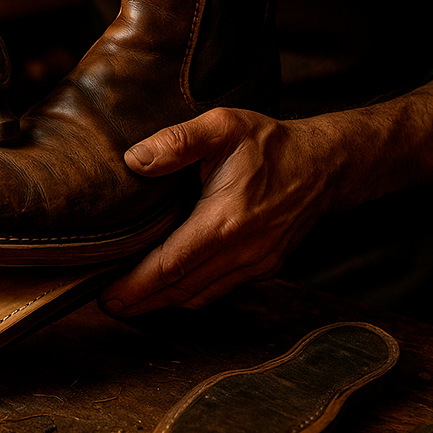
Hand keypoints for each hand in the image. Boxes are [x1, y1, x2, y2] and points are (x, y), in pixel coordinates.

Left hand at [100, 108, 332, 315]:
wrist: (325, 165)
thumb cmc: (271, 144)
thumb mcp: (223, 126)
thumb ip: (177, 141)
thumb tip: (134, 160)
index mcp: (225, 221)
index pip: (170, 266)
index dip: (135, 285)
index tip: (106, 296)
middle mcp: (242, 252)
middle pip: (180, 289)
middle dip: (141, 302)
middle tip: (107, 306)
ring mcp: (256, 265)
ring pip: (199, 296)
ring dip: (163, 303)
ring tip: (130, 303)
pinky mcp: (264, 268)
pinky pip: (218, 291)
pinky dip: (189, 295)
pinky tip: (169, 291)